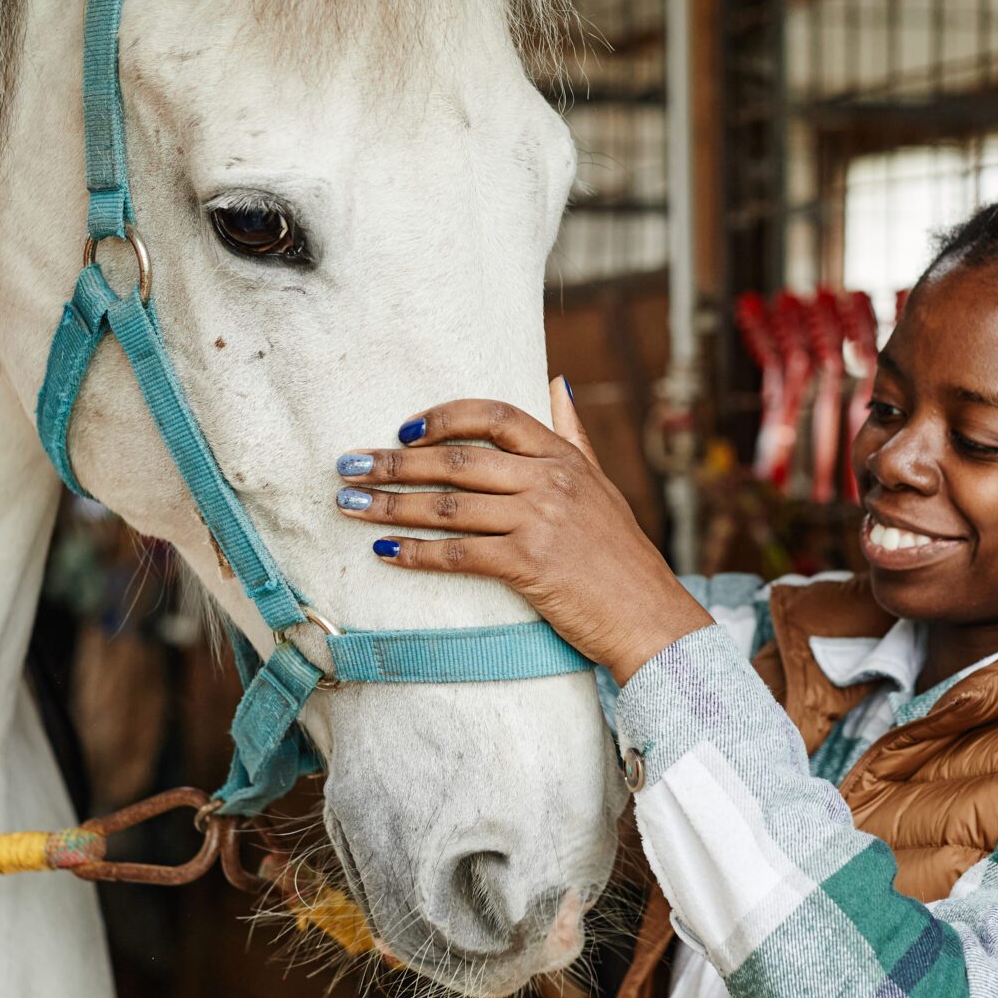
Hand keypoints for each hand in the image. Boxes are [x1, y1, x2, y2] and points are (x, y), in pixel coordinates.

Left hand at [334, 380, 713, 681]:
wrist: (649, 614)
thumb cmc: (619, 554)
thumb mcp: (600, 483)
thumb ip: (571, 434)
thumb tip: (555, 382)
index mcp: (562, 456)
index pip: (493, 416)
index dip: (442, 417)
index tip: (402, 428)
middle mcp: (549, 481)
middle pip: (455, 460)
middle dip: (393, 462)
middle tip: (348, 465)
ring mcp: (539, 521)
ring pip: (447, 506)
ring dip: (390, 506)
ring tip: (348, 506)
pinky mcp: (529, 565)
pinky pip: (459, 554)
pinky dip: (416, 554)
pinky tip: (384, 552)